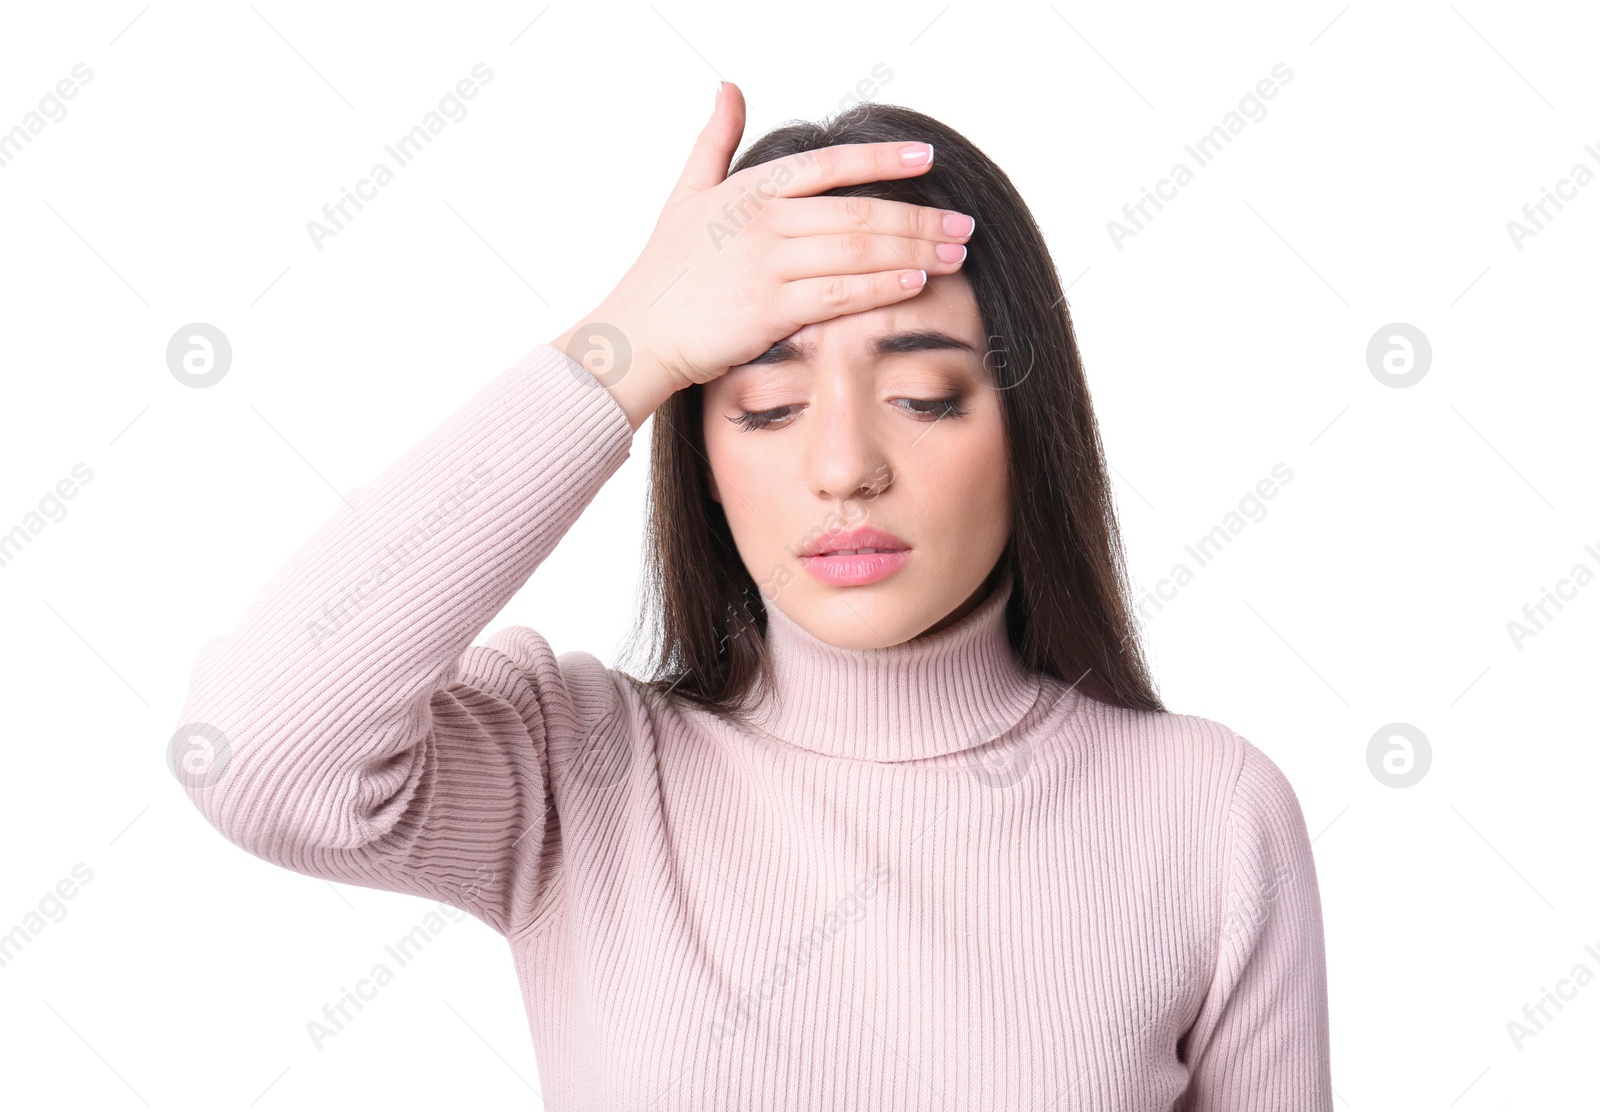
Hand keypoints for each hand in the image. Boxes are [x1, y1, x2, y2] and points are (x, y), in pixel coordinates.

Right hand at [551, 81, 973, 427]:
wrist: (636, 334)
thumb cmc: (663, 271)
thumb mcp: (686, 193)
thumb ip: (715, 140)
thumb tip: (729, 86)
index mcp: (750, 190)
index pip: (829, 166)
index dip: (882, 160)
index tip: (928, 159)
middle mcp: (763, 221)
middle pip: (858, 213)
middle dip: (918, 219)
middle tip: (963, 224)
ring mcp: (767, 265)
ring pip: (858, 251)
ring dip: (914, 251)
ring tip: (955, 254)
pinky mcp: (770, 310)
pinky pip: (841, 295)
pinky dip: (883, 287)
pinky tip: (917, 282)